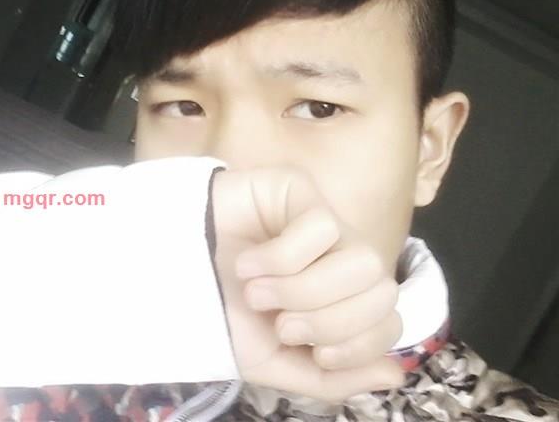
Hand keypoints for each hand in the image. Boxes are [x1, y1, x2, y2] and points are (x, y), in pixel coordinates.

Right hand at [212, 166, 404, 403]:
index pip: (390, 321)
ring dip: (304, 290)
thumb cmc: (221, 313)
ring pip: (360, 259)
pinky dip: (280, 257)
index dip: (359, 345)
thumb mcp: (274, 362)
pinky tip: (248, 263)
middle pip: (382, 291)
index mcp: (343, 298)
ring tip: (257, 293)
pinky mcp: (300, 189)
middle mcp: (341, 257)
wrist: (172, 276)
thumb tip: (395, 376)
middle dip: (328, 320)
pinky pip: (320, 227)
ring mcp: (324, 221)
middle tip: (280, 321)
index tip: (313, 351)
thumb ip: (332, 377)